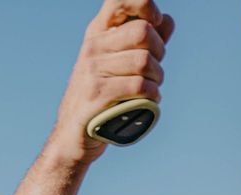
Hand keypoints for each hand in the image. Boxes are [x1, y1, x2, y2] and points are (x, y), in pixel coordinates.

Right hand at [47, 1, 173, 166]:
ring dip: (158, 77)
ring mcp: (93, 69)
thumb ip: (144, 42)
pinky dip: (153, 94)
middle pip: (143, 32)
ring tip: (154, 87)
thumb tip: (167, 20)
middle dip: (160, 51)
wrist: (72, 135)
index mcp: (98, 32)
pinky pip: (139, 86)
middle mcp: (94, 46)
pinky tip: (152, 99)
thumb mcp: (119, 64)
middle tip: (157, 68)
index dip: (146, 5)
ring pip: (144, 61)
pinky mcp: (98, 95)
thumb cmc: (101, 98)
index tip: (156, 22)